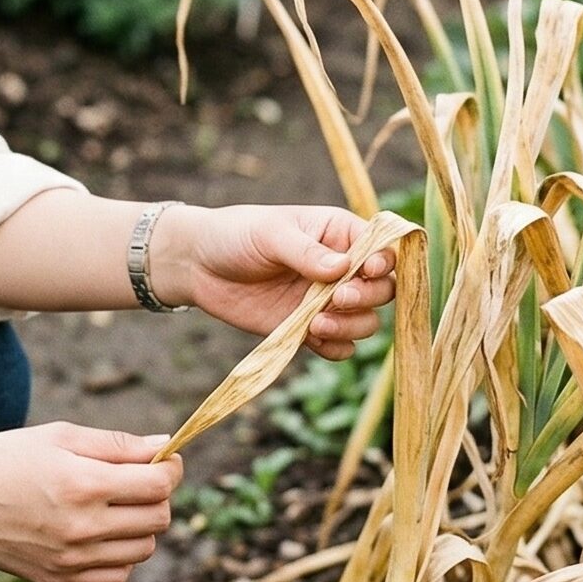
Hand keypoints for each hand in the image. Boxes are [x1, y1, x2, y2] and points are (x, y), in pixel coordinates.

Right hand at [0, 424, 184, 581]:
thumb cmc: (5, 458)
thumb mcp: (59, 436)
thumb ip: (116, 444)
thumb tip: (164, 447)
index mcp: (84, 484)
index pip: (159, 484)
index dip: (170, 468)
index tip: (164, 460)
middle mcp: (83, 527)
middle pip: (158, 518)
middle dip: (157, 495)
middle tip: (136, 480)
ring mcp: (71, 559)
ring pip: (143, 550)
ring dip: (141, 527)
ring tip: (115, 507)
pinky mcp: (59, 580)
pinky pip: (117, 578)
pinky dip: (120, 557)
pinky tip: (101, 535)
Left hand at [153, 204, 394, 361]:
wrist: (198, 266)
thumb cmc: (236, 235)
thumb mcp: (270, 235)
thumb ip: (306, 252)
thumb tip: (343, 268)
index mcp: (339, 233)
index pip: (382, 249)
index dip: (384, 262)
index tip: (365, 270)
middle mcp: (341, 268)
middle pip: (382, 289)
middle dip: (367, 297)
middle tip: (336, 298)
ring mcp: (326, 301)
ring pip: (365, 321)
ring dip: (351, 326)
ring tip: (317, 324)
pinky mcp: (309, 328)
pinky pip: (339, 346)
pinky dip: (335, 348)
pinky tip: (313, 339)